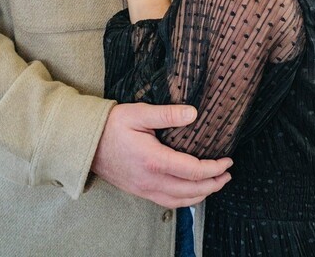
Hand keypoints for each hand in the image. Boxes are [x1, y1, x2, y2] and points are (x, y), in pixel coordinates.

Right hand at [91, 103, 232, 206]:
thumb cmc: (112, 125)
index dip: (214, 168)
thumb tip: (194, 113)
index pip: (193, 171)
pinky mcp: (140, 191)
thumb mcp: (140, 113)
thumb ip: (168, 114)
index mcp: (154, 160)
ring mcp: (145, 189)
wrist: (86, 143)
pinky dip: (185, 200)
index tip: (228, 160)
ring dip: (201, 195)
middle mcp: (151, 180)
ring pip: (180, 201)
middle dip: (213, 184)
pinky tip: (192, 192)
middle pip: (190, 191)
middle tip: (228, 174)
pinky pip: (168, 202)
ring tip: (216, 184)